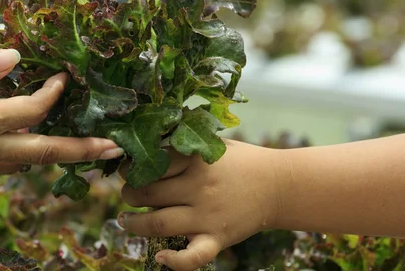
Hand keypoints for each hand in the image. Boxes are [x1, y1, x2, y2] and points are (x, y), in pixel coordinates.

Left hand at [117, 140, 282, 270]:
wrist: (279, 184)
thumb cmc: (241, 161)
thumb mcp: (212, 145)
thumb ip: (183, 146)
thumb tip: (147, 145)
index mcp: (195, 161)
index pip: (152, 164)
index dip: (131, 167)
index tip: (125, 169)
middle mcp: (198, 188)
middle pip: (149, 193)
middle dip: (130, 194)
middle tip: (127, 194)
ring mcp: (208, 215)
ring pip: (159, 222)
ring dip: (135, 224)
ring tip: (125, 220)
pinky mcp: (218, 238)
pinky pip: (194, 256)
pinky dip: (174, 261)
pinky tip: (160, 257)